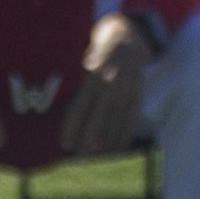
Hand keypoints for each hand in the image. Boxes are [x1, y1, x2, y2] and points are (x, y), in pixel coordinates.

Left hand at [53, 10, 155, 160]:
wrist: (126, 39)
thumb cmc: (96, 58)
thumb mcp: (83, 68)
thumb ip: (76, 90)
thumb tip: (61, 121)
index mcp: (91, 76)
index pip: (79, 108)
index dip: (71, 128)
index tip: (65, 145)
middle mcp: (109, 83)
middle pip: (97, 120)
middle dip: (87, 143)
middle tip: (80, 158)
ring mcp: (126, 90)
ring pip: (114, 124)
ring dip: (105, 145)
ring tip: (96, 159)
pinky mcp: (138, 95)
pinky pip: (130, 121)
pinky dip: (123, 138)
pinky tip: (115, 150)